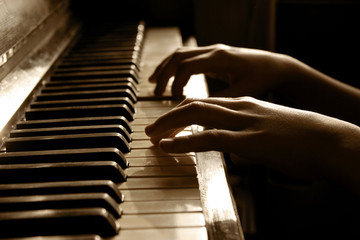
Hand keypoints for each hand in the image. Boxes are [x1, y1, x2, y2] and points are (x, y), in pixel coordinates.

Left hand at [145, 97, 359, 184]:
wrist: (326, 140)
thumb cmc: (300, 139)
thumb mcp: (267, 135)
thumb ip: (247, 143)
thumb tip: (235, 155)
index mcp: (244, 105)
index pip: (204, 103)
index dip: (181, 112)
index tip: (167, 123)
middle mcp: (239, 108)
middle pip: (194, 104)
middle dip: (168, 116)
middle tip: (151, 129)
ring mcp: (242, 122)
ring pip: (196, 115)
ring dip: (170, 125)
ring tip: (152, 135)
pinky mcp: (247, 140)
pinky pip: (208, 137)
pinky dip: (184, 141)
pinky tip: (169, 145)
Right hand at [149, 44, 292, 97]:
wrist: (275, 66)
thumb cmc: (262, 79)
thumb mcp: (243, 93)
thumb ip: (221, 101)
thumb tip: (198, 114)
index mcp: (220, 58)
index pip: (187, 66)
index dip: (176, 83)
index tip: (174, 100)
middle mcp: (214, 51)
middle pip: (178, 57)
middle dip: (164, 75)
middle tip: (156, 93)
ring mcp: (213, 51)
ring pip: (180, 54)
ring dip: (166, 68)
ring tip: (154, 84)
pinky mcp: (213, 56)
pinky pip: (187, 57)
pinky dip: (175, 67)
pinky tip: (170, 77)